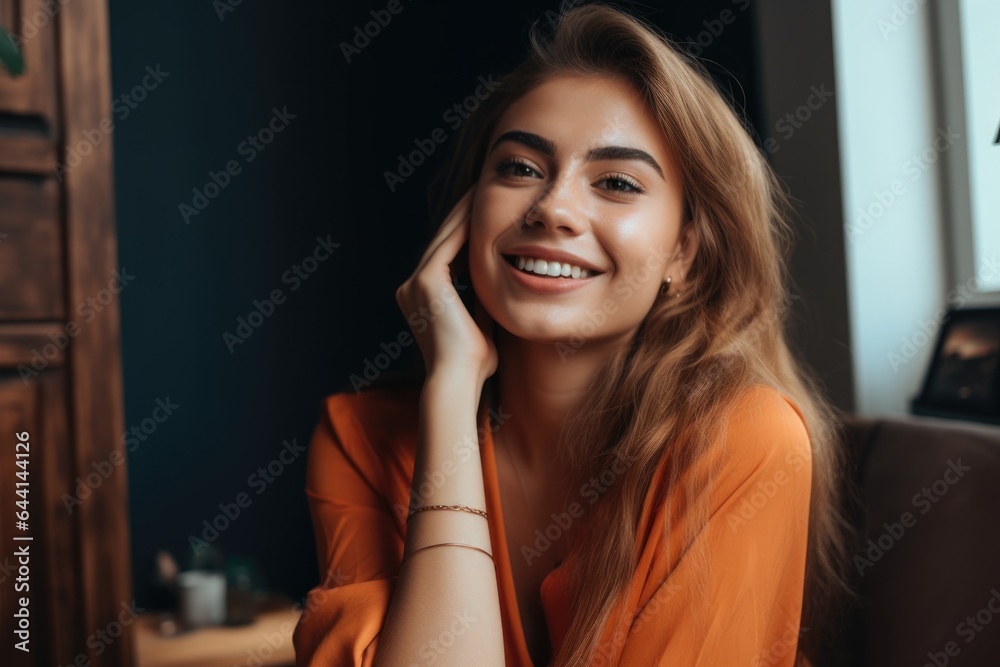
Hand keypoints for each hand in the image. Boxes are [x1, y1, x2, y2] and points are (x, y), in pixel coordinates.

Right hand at [395, 186, 497, 386]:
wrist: (459, 380)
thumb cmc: (474, 365)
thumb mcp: (479, 326)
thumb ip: (480, 306)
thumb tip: (498, 292)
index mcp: (420, 298)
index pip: (446, 256)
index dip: (466, 234)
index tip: (488, 217)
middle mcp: (411, 288)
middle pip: (441, 241)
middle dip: (463, 216)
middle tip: (483, 191)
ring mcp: (415, 284)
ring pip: (444, 238)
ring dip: (464, 214)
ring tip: (483, 193)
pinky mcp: (425, 282)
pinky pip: (448, 245)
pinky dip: (465, 226)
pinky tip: (482, 210)